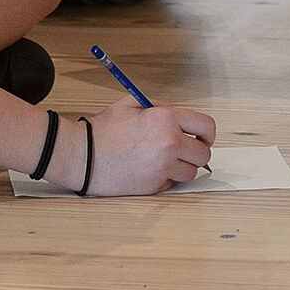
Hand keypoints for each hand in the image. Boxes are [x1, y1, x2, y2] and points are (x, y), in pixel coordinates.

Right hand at [79, 95, 216, 195]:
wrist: (82, 155)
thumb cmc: (103, 130)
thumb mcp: (132, 104)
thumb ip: (161, 107)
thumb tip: (181, 118)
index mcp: (166, 118)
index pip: (206, 126)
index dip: (207, 133)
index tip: (202, 138)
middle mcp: (170, 142)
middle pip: (204, 154)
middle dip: (196, 152)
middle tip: (183, 151)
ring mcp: (163, 166)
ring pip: (191, 172)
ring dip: (181, 167)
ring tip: (162, 159)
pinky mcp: (154, 185)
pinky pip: (172, 183)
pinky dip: (165, 178)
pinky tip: (148, 169)